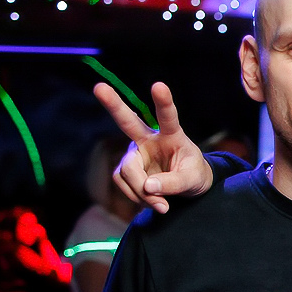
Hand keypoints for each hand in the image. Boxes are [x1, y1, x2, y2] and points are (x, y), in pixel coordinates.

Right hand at [94, 81, 211, 213]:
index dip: (163, 102)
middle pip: (127, 121)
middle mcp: (148, 139)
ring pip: (128, 171)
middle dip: (113, 104)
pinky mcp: (125, 169)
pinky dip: (139, 198)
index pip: (167, 117)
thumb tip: (148, 187)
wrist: (186, 187)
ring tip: (163, 206)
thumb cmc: (193, 175)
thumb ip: (173, 183)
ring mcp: (134, 153)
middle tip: (98, 87)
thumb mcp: (193, 180)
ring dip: (143, 192)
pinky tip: (153, 202)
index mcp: (172, 134)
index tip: (158, 85)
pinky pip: (124, 184)